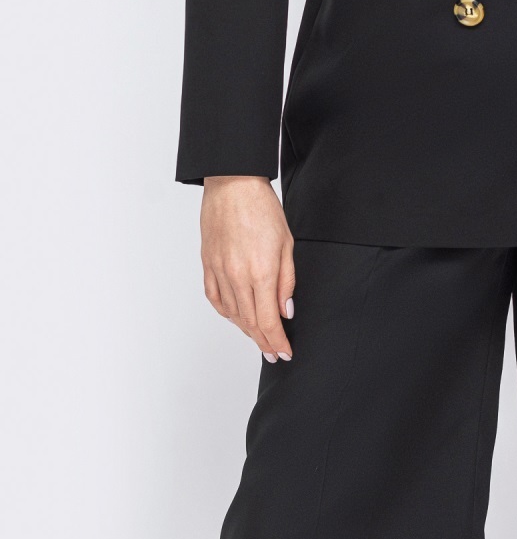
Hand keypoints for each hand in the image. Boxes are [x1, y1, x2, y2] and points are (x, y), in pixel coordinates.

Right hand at [200, 176, 295, 361]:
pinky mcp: (207, 266)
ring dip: (246, 331)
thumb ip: (287, 280)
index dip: (277, 341)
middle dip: (264, 342)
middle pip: (250, 322)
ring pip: (232, 314)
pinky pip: (216, 299)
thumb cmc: (263, 208)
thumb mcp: (287, 243)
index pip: (268, 321)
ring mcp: (219, 272)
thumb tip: (285, 311)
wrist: (232, 185)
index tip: (284, 352)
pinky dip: (227, 313)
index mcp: (261, 272)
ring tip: (259, 339)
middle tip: (274, 353)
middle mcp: (237, 277)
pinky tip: (236, 318)